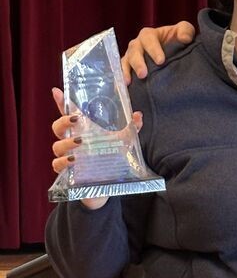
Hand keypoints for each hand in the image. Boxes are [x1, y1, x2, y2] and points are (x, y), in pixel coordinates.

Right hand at [51, 87, 142, 210]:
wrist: (108, 187)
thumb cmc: (111, 160)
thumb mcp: (122, 143)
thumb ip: (131, 129)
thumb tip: (138, 115)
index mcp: (82, 131)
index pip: (68, 114)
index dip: (60, 101)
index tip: (56, 90)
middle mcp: (71, 142)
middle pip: (57, 127)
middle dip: (63, 121)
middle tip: (75, 119)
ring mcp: (68, 157)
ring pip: (56, 146)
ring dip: (66, 143)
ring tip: (80, 142)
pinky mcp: (68, 173)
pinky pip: (57, 165)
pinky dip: (63, 162)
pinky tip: (74, 160)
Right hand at [122, 21, 195, 82]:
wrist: (175, 52)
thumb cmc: (178, 40)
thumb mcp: (184, 31)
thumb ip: (186, 31)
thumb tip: (184, 38)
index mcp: (149, 35)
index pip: (148, 39)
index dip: (153, 49)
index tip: (161, 61)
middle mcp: (138, 44)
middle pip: (134, 51)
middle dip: (138, 63)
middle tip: (143, 74)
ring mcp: (132, 57)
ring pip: (126, 61)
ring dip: (127, 71)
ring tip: (129, 82)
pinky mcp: (130, 68)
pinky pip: (123, 72)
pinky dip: (121, 79)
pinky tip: (123, 88)